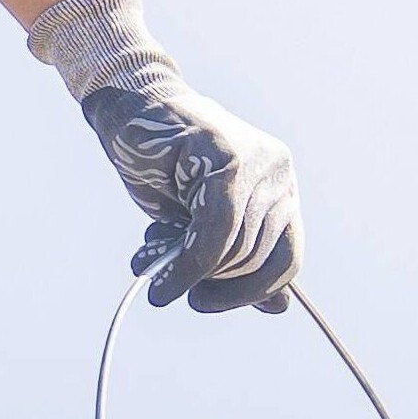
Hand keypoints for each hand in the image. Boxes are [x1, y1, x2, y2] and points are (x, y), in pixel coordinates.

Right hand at [75, 60, 302, 313]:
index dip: (250, 291)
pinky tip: (161, 278)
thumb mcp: (204, 224)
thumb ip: (238, 258)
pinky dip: (186, 263)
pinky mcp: (228, 157)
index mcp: (280, 191)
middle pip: (260, 258)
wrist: (130, 111)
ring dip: (190, 273)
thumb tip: (278, 307)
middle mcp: (278, 175)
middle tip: (172, 281)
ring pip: (236, 247)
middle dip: (214, 282)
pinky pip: (215, 230)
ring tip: (152, 262)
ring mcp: (257, 162)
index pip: (287, 259)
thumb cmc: (164, 169)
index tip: (206, 301)